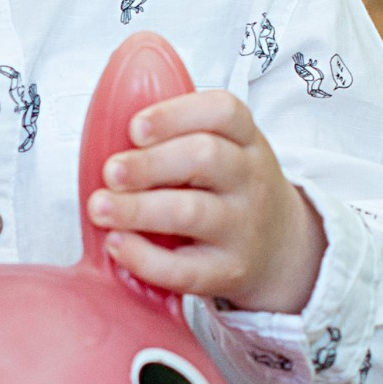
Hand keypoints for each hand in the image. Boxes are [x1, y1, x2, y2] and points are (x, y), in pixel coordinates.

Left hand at [86, 88, 323, 312]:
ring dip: (138, 209)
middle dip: (149, 163)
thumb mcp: (227, 149)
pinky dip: (145, 258)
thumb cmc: (230, 190)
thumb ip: (179, 133)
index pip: (223, 111)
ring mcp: (242, 227)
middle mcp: (250, 179)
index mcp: (246, 139)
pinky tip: (117, 245)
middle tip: (111, 171)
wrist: (282, 249)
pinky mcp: (229, 272)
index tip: (135, 128)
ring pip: (191, 212)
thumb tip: (106, 119)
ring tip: (100, 208)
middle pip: (204, 158)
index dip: (175, 115)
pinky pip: (185, 269)